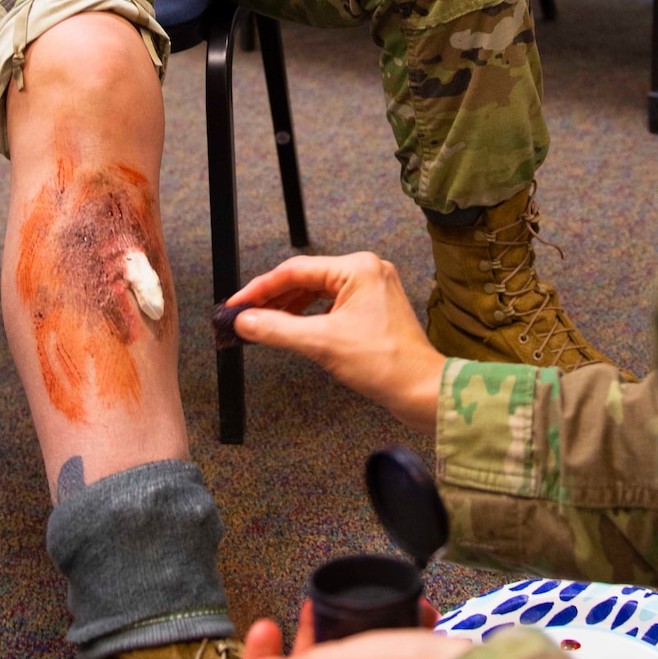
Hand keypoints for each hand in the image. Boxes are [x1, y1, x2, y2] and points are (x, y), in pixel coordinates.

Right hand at [232, 252, 445, 429]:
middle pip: (306, 278)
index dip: (260, 288)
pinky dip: (309, 315)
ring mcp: (372, 288)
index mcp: (358, 268)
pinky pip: (332, 303)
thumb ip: (277, 329)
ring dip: (289, 307)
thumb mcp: (321, 344)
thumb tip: (244, 321)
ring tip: (262, 322)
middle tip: (244, 315)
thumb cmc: (384, 364)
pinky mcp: (373, 307)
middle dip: (273, 298)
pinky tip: (292, 326)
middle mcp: (367, 270)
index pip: (295, 271)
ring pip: (317, 291)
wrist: (421, 390)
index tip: (236, 304)